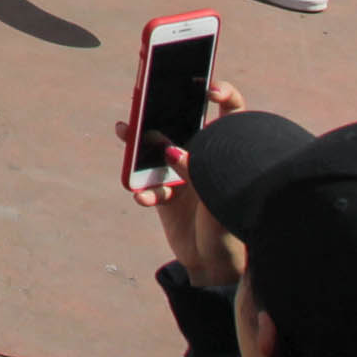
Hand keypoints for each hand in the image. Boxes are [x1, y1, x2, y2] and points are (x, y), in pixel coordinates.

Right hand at [125, 78, 250, 285]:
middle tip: (144, 94)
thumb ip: (196, 171)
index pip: (231, 113)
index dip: (223, 95)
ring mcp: (181, 175)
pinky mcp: (165, 196)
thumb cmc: (232, 228)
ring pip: (155, 150)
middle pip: (180, 124)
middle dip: (160, 109)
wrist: (218, 267)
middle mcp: (203, 158)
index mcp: (226, 152)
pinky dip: (144, 190)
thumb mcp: (219, 196)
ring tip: (125, 132)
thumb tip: (170, 152)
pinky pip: (148, 187)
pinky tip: (143, 196)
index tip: (210, 90)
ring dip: (138, 143)